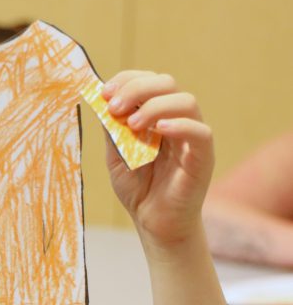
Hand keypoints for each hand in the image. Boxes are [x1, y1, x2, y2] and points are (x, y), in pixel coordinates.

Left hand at [103, 71, 213, 247]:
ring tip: (131, 124)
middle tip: (113, 106)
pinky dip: (180, 125)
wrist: (155, 224)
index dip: (127, 80)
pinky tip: (159, 130)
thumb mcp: (116, 157)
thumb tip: (100, 101)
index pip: (149, 82)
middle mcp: (177, 120)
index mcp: (157, 115)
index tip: (104, 92)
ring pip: (185, 101)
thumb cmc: (139, 190)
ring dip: (155, 105)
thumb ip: (112, 131)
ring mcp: (192, 137)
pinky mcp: (203, 156)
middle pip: (167, 84)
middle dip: (137, 89)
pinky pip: (200, 132)